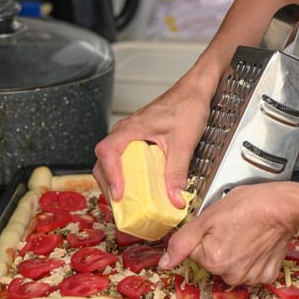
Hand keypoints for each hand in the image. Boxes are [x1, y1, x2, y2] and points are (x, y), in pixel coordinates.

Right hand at [93, 71, 213, 207]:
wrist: (195, 91)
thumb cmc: (187, 106)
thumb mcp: (184, 142)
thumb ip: (178, 172)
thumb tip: (174, 199)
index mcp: (132, 128)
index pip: (108, 151)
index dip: (110, 174)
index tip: (119, 193)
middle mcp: (126, 132)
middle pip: (103, 162)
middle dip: (108, 186)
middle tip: (121, 207)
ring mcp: (129, 136)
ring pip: (110, 162)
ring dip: (114, 183)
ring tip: (127, 203)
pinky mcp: (137, 141)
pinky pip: (123, 161)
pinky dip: (126, 177)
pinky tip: (139, 189)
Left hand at [159, 181, 298, 285]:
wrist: (284, 207)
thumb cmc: (250, 205)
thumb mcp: (208, 216)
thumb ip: (182, 241)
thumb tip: (164, 263)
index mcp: (212, 260)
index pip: (194, 250)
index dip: (203, 234)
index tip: (216, 224)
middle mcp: (230, 274)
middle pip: (211, 259)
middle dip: (217, 243)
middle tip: (231, 225)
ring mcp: (249, 277)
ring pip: (229, 264)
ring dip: (234, 250)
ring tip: (244, 232)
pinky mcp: (265, 275)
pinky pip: (249, 268)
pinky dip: (251, 257)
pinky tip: (255, 242)